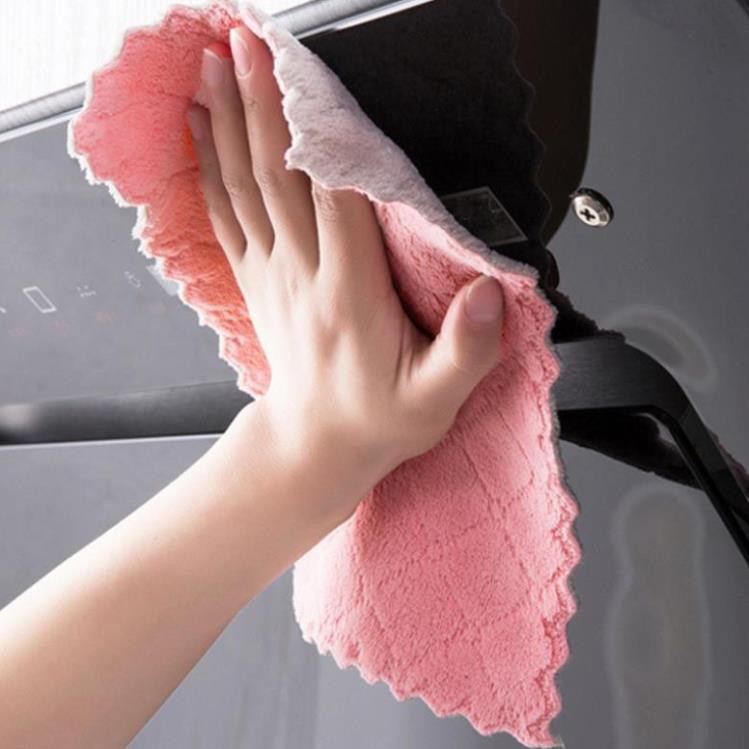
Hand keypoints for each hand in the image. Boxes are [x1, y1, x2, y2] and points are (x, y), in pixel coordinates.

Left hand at [186, 26, 504, 515]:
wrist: (316, 445)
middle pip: (278, 176)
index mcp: (350, 294)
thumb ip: (467, 349)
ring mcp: (274, 275)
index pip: (334, 197)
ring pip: (244, 186)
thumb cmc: (377, 420)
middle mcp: (303, 275)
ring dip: (227, 123)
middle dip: (262, 103)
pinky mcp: (258, 281)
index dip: (320, 135)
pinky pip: (226, 215)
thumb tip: (489, 293)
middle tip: (249, 44)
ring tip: (215, 67)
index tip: (309, 81)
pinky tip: (200, 131)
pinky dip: (210, 168)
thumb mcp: (436, 400)